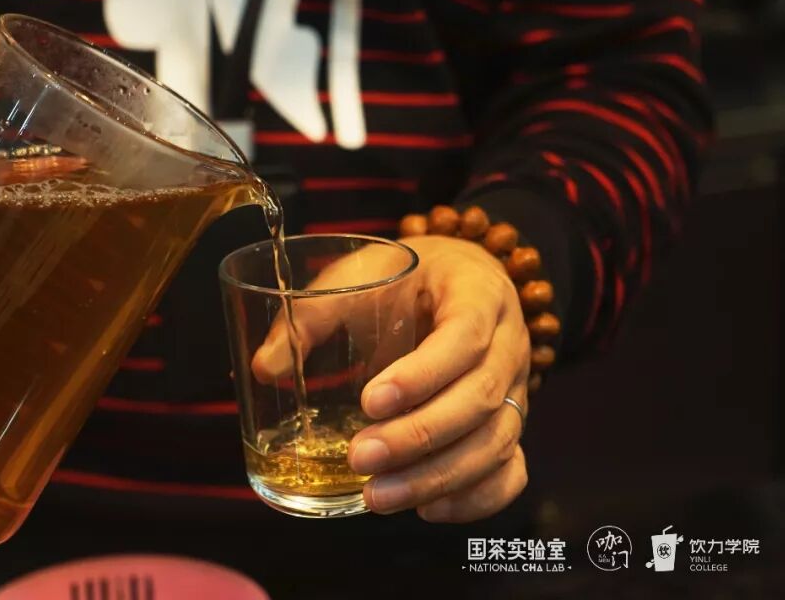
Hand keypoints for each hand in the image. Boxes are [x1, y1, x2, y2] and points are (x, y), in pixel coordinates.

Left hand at [251, 235, 530, 521]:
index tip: (369, 400)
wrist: (453, 278)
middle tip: (359, 458)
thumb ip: (313, 314)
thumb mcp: (360, 274)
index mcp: (477, 293)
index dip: (422, 374)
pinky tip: (426, 510)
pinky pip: (511, 470)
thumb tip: (266, 368)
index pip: (464, 337)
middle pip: (481, 399)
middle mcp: (510, 344)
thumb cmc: (402, 277)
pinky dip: (475, 498)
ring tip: (377, 496)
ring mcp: (518, 389)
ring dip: (437, 477)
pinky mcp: (511, 425)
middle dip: (418, 436)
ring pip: (496, 442)